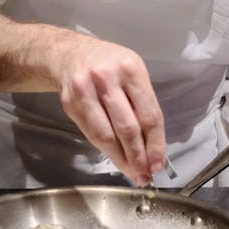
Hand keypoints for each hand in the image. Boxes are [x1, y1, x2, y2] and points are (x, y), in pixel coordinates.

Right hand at [56, 37, 166, 185]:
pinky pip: (90, 133)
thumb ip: (143, 105)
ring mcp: (85, 90)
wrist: (71, 54)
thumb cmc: (109, 66)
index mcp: (131, 69)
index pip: (149, 114)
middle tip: (145, 175)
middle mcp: (107, 78)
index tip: (159, 163)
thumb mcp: (132, 74)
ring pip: (106, 135)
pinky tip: (115, 158)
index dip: (156, 144)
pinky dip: (105, 150)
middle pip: (128, 128)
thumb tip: (153, 146)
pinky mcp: (70, 102)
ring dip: (121, 159)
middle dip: (139, 157)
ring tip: (132, 173)